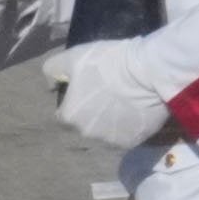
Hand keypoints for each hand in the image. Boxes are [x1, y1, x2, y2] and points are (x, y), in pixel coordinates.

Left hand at [57, 46, 179, 157]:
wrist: (148, 72)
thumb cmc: (107, 63)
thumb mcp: (72, 57)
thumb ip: (52, 70)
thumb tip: (50, 85)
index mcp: (70, 117)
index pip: (64, 115)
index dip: (73, 102)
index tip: (86, 90)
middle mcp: (87, 134)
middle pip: (85, 125)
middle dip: (91, 113)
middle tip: (106, 94)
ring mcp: (111, 141)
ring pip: (105, 132)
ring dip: (109, 121)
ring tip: (124, 101)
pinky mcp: (133, 142)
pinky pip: (126, 135)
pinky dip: (128, 125)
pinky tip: (136, 109)